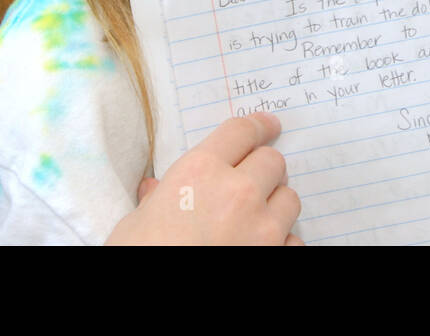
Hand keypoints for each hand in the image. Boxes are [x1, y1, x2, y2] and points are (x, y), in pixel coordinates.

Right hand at [106, 112, 303, 244]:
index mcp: (200, 171)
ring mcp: (262, 227)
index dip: (258, 125)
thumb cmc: (140, 254)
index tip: (269, 125)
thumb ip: (156, 200)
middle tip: (249, 181)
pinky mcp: (276, 256)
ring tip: (254, 217)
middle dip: (262, 169)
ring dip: (275, 203)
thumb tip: (155, 190)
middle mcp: (238, 191)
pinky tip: (260, 246)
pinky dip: (282, 242)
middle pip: (272, 160)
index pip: (241, 131)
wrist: (153, 304)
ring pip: (289, 197)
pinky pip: (294, 239)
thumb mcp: (135, 223)